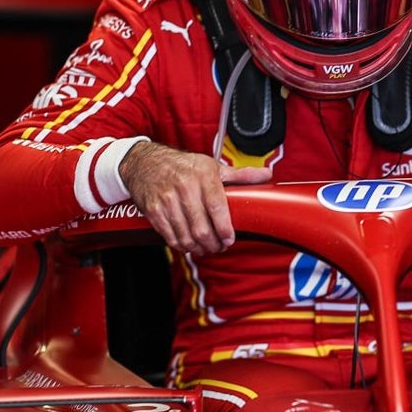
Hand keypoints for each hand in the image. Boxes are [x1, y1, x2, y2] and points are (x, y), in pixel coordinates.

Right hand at [119, 140, 270, 255]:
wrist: (145, 163)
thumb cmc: (182, 165)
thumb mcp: (212, 166)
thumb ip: (240, 175)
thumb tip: (267, 175)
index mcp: (203, 175)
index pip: (217, 207)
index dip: (224, 229)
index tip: (229, 239)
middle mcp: (184, 187)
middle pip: (201, 227)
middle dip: (213, 244)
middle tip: (218, 247)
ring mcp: (167, 200)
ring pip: (186, 236)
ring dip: (198, 248)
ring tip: (205, 248)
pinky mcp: (154, 211)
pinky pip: (170, 237)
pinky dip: (181, 246)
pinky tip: (188, 245)